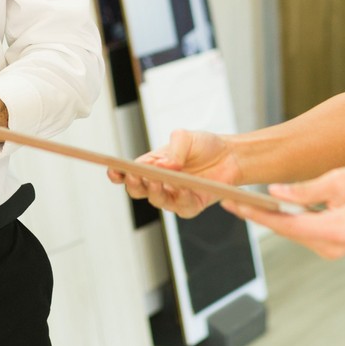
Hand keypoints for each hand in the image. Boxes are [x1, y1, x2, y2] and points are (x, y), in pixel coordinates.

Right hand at [107, 129, 240, 218]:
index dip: (117, 174)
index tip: (113, 170)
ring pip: (157, 200)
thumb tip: (163, 165)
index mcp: (151, 165)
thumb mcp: (185, 138)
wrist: (230, 156)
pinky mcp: (191, 206)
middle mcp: (159, 183)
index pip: (128, 173)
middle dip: (134, 184)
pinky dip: (182, 198)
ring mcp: (174, 196)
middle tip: (137, 175)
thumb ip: (173, 149)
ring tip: (159, 181)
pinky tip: (185, 188)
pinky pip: (182, 207)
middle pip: (137, 190)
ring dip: (156, 191)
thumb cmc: (204, 146)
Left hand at [223, 165, 344, 258]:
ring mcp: (331, 250)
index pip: (286, 224)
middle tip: (229, 201)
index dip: (257, 215)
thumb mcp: (340, 180)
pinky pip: (302, 233)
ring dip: (270, 218)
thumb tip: (274, 194)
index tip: (234, 205)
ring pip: (292, 232)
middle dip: (257, 216)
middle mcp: (330, 247)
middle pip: (285, 231)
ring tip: (241, 203)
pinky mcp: (330, 246)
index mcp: (334, 231)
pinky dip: (286, 220)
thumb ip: (305, 189)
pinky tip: (268, 209)